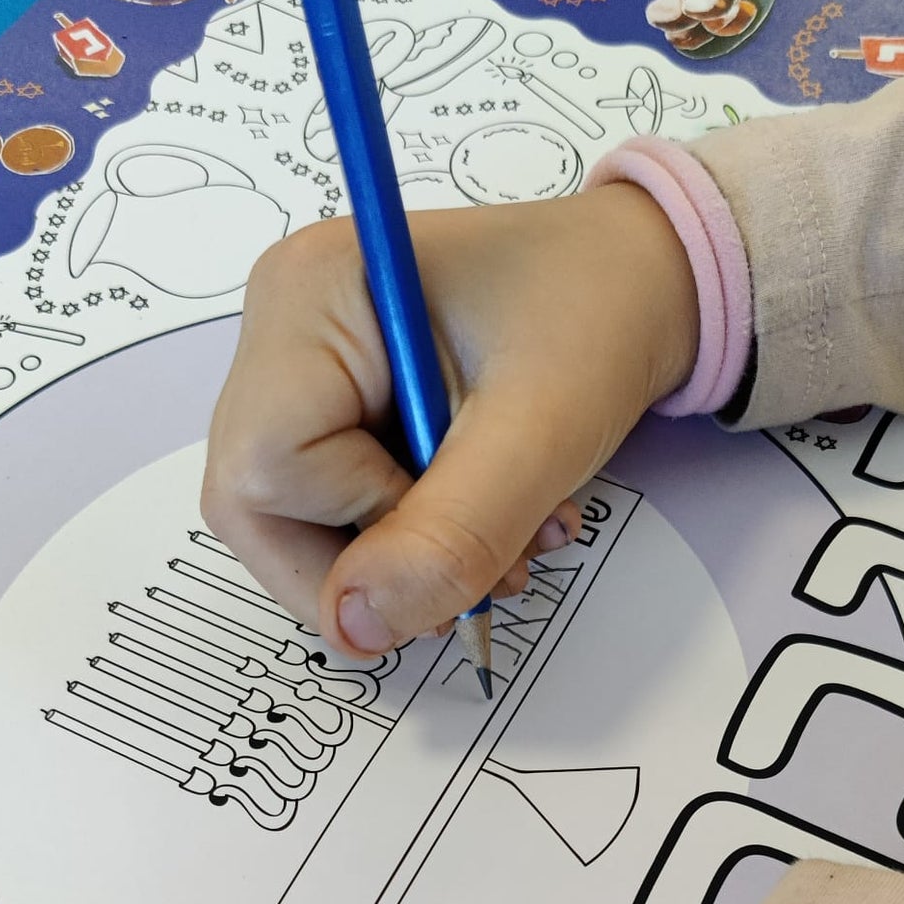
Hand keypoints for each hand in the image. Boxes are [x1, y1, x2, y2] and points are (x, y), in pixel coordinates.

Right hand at [200, 183, 698, 654]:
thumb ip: (448, 536)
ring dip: (408, 562)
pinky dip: (414, 541)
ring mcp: (299, 366)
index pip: (265, 476)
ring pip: (301, 523)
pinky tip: (490, 519)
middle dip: (376, 567)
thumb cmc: (597, 312)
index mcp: (308, 296)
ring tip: (511, 542)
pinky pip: (337, 509)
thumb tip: (355, 628)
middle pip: (260, 507)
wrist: (643, 275)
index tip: (469, 520)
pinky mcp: (333, 403)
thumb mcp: (539, 434)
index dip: (361, 533)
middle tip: (486, 572)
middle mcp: (279, 325)